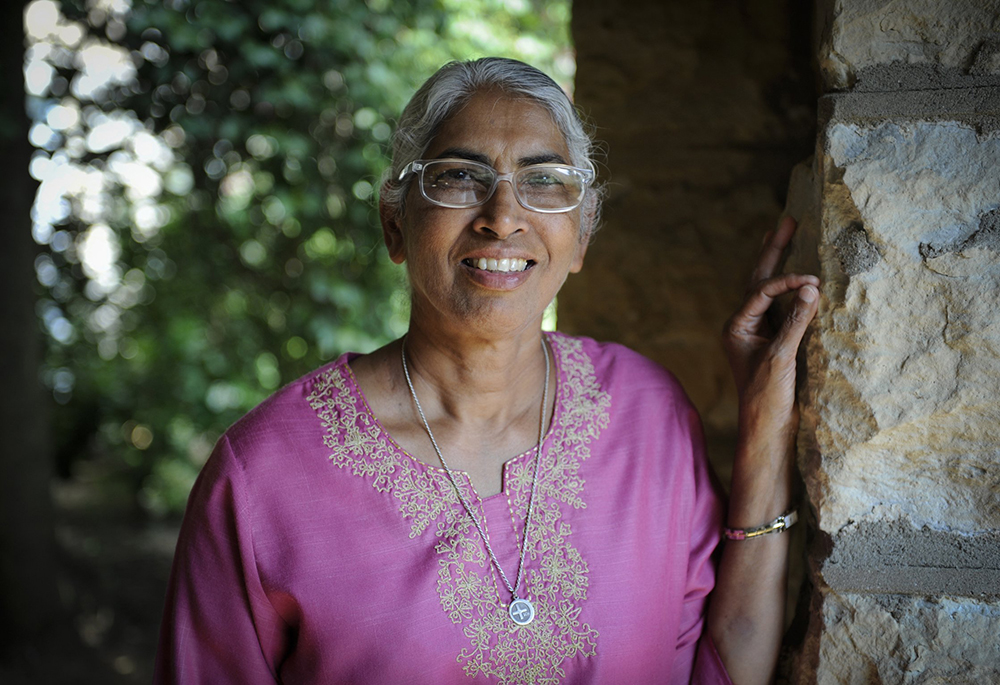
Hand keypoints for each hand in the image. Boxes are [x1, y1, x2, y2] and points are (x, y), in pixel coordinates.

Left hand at [723, 216, 818, 466]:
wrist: (767, 430)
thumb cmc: (767, 398)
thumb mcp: (781, 359)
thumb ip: (796, 323)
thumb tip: (811, 287)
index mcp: (736, 327)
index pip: (760, 291)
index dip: (786, 282)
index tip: (812, 281)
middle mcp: (744, 325)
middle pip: (758, 279)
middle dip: (773, 250)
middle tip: (788, 220)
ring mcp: (758, 332)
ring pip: (768, 289)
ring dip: (779, 262)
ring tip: (787, 234)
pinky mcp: (774, 340)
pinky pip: (782, 305)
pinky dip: (791, 287)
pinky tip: (801, 275)